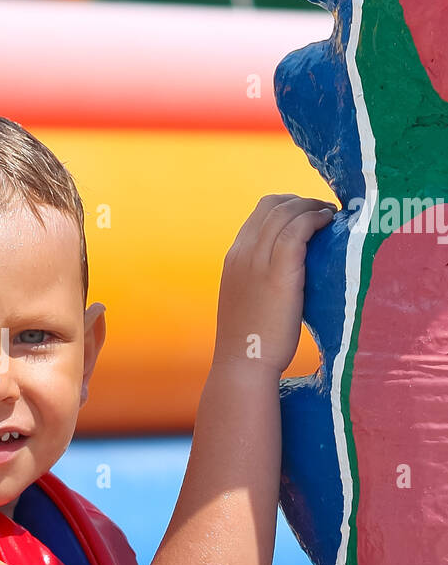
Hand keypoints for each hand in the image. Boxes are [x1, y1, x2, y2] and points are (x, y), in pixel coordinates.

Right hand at [212, 194, 335, 374]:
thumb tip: (289, 276)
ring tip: (331, 215)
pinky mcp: (278, 272)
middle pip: (272, 205)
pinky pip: (297, 229)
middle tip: (324, 213)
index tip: (309, 217)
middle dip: (301, 201)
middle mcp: (242, 253)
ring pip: (285, 212)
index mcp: (234, 258)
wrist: (243, 362)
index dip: (288, 208)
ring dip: (312, 206)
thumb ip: (261, 281)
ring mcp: (257, 260)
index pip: (260, 214)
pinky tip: (328, 223)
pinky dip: (314, 218)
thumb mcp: (249, 301)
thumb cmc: (252, 341)